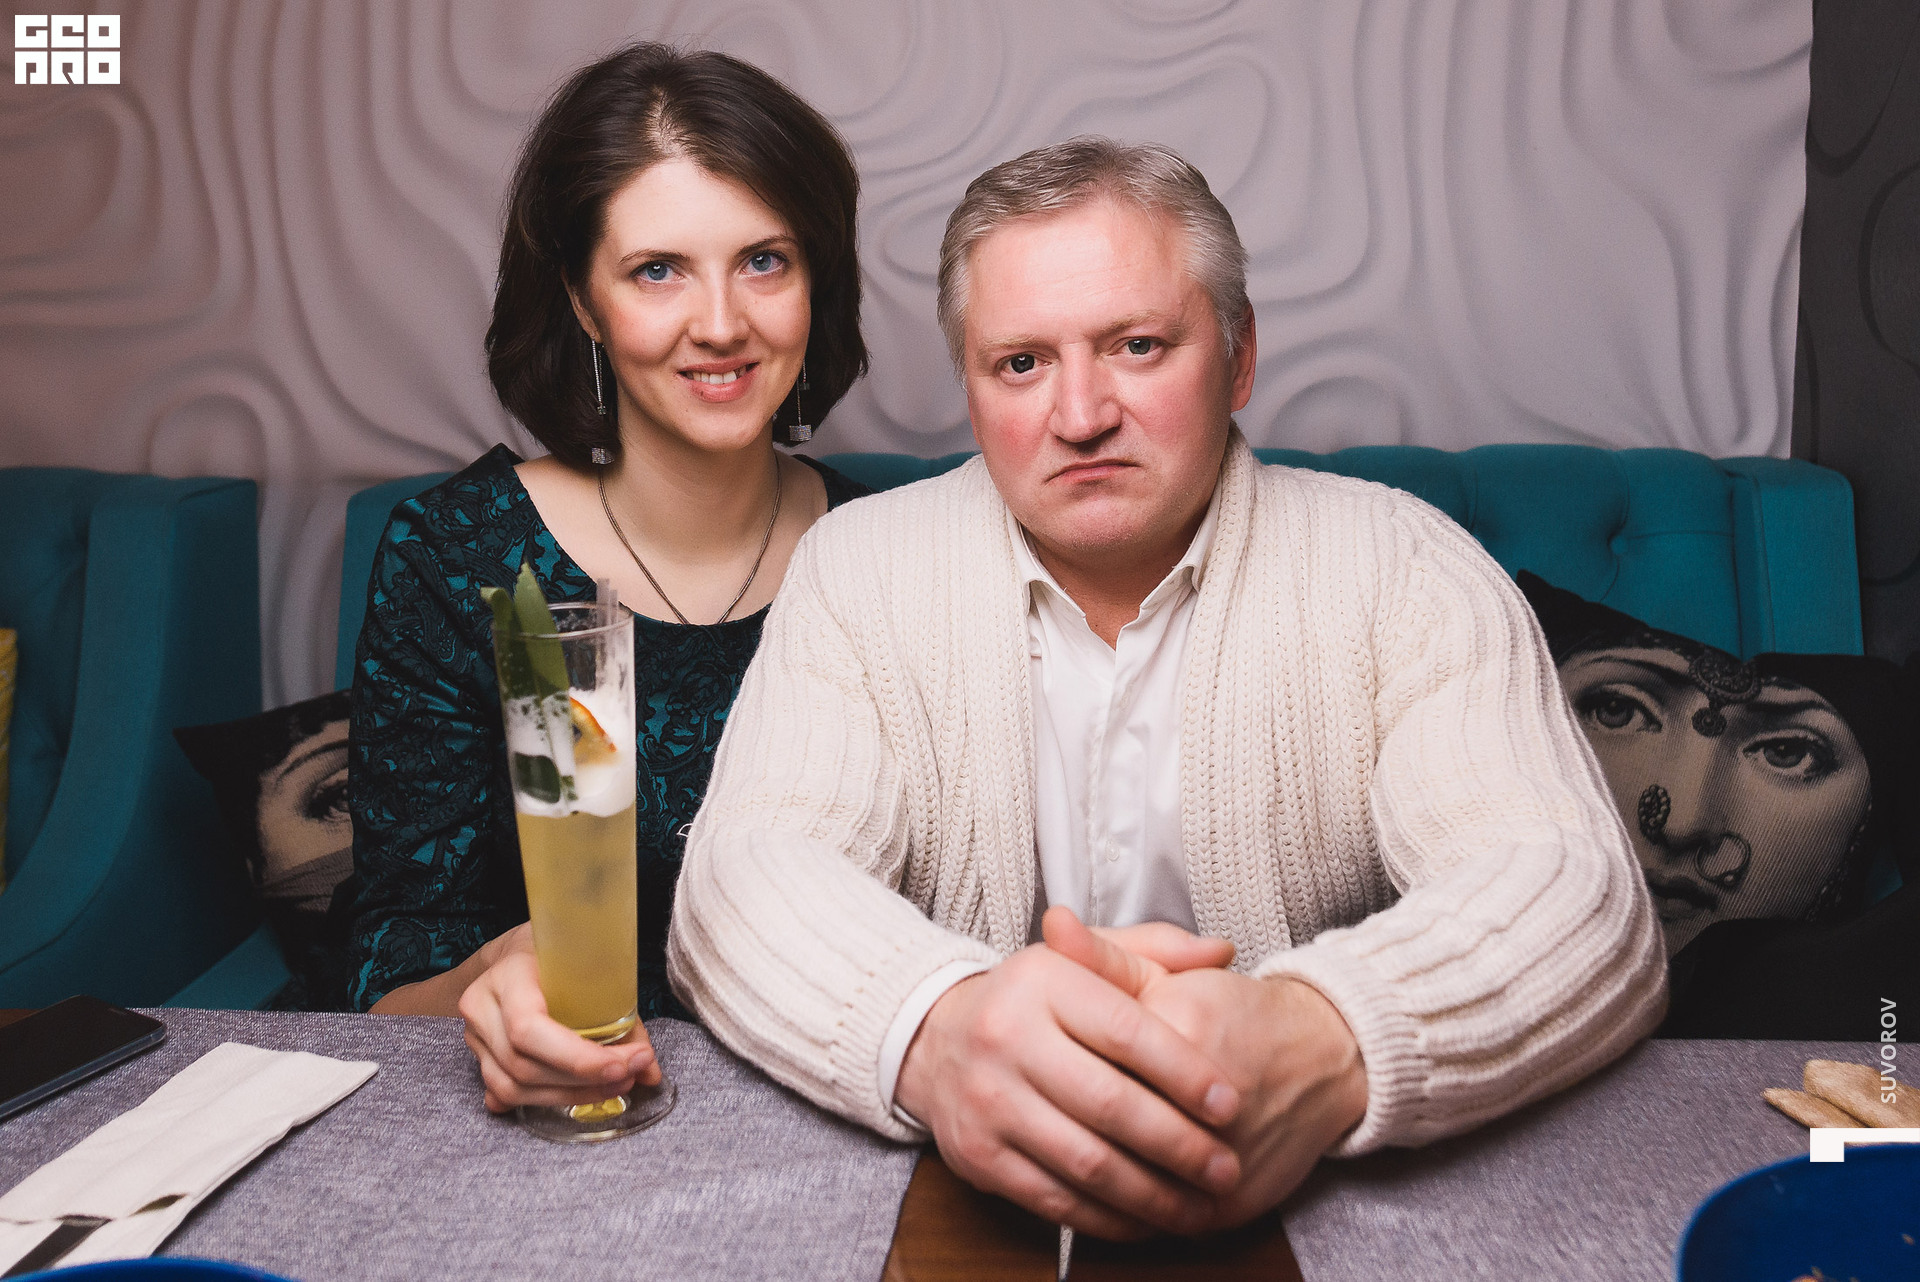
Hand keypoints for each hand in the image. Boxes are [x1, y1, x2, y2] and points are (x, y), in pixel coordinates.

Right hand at [456, 923, 660, 1113]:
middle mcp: (482, 1007)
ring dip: (570, 1096)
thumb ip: (621, 1017)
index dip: (576, 1057)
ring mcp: (475, 1036)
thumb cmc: (558, 955)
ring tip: (612, 1086)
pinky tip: (579, 1093)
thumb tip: (650, 1070)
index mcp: (507, 975)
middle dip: (583, 1080)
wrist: (516, 953)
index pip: (528, 1028)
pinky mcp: (479, 1058)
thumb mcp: (591, 965)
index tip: (622, 1065)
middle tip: (629, 1075)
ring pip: (513, 1087)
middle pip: (523, 1065)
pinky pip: (506, 1094)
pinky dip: (546, 1100)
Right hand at [894, 933, 1242, 1239]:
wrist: (936, 1040)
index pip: (1127, 1033)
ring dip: (1153, 1194)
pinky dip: (1108, 1218)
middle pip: (1110, 1105)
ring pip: (1085, 1162)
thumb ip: (1155, 949)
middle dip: (1179, 1145)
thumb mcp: (1085, 959)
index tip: (1230, 1106)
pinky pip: (1055, 1198)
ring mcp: (988, 1100)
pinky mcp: (978, 1154)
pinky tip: (1147, 1219)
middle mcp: (1007, 1037)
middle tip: (1226, 1168)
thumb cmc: (1034, 1001)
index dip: (1185, 1074)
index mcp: (1043, 982)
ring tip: (1200, 1206)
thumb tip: (1221, 952)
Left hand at [1044, 909, 1367, 1229]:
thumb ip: (1104, 956)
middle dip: (1064, 1122)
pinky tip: (1101, 1190)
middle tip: (1037, 1115)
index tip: (1038, 1067)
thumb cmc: (1235, 1011)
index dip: (1060, 1068)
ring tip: (1060, 1155)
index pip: (1095, 1059)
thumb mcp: (1168, 973)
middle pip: (1107, 1123)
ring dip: (1088, 1174)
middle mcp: (1210, 1098)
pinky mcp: (1232, 1200)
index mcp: (1185, 1027)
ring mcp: (1222, 1156)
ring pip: (1129, 1179)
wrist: (1322, 1057)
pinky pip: (1161, 1216)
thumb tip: (1053, 923)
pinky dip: (1125, 1210)